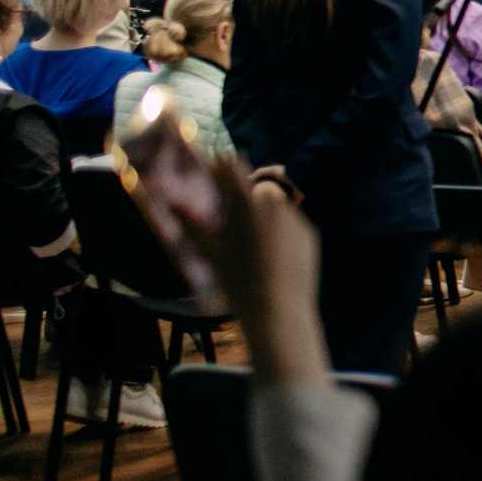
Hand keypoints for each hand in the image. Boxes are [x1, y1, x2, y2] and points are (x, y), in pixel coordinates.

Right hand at [179, 159, 326, 382]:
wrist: (280, 313)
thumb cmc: (238, 285)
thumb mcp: (211, 254)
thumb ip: (192, 224)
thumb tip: (170, 201)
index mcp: (249, 205)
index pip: (234, 168)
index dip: (223, 167)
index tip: (215, 169)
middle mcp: (277, 205)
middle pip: (258, 188)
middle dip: (245, 197)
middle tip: (230, 221)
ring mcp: (297, 219)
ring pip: (276, 207)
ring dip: (263, 216)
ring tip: (250, 247)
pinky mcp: (311, 234)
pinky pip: (291, 225)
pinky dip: (280, 233)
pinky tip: (270, 259)